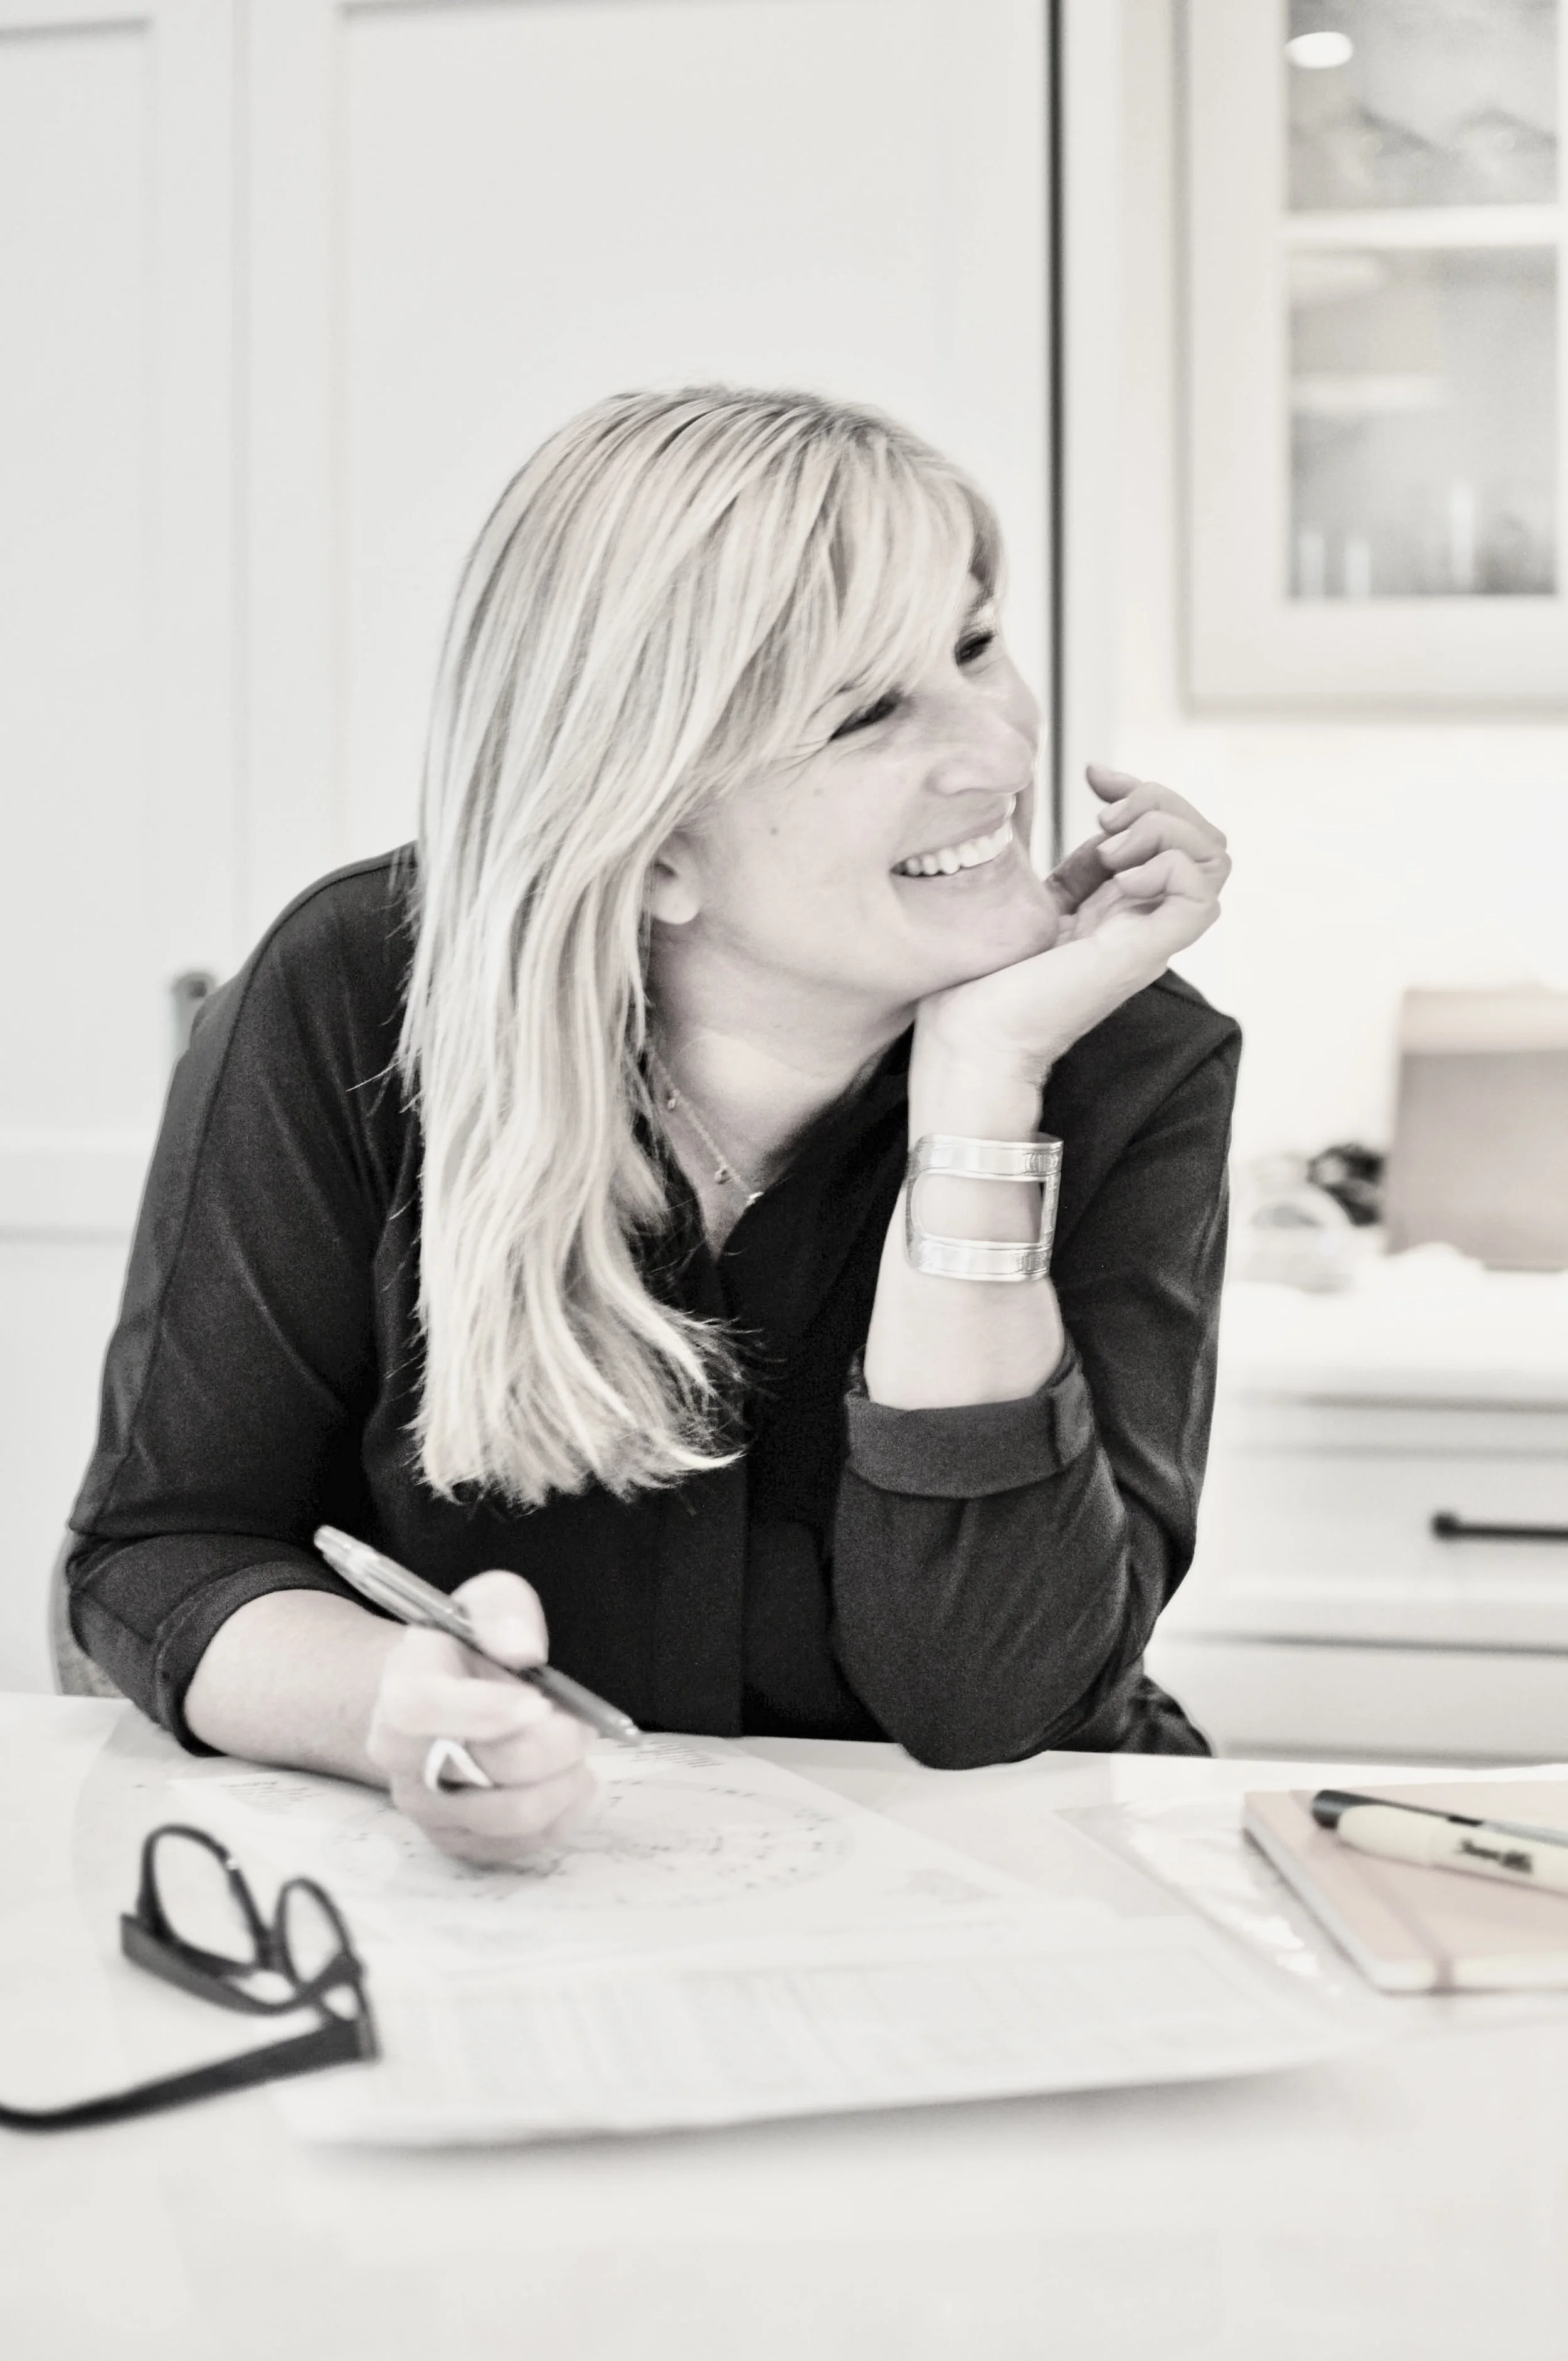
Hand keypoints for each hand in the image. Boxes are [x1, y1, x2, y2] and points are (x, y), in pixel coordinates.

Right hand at [364, 1570, 595, 1866]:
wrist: (438, 1702)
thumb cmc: (467, 1651)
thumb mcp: (486, 1604)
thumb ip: (503, 1611)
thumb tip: (522, 1647)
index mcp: (401, 1688)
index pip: (424, 1708)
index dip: (486, 1711)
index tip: (541, 1704)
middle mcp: (399, 1755)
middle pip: (481, 1768)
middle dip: (551, 1747)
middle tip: (581, 1726)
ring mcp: (422, 1804)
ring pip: (508, 1816)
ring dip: (562, 1784)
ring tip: (576, 1754)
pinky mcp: (453, 1839)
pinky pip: (518, 1846)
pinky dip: (560, 1817)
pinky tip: (569, 1784)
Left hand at [912, 764, 1229, 1101]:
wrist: (967, 1037)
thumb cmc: (982, 981)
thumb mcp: (1023, 894)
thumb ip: (1044, 852)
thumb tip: (1028, 787)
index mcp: (1118, 903)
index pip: (1173, 830)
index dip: (1143, 788)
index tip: (1094, 776)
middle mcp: (1143, 918)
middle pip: (1206, 838)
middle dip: (1159, 801)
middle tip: (1102, 820)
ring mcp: (1147, 937)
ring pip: (1214, 860)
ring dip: (1165, 831)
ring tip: (1109, 849)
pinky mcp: (1142, 954)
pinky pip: (1200, 899)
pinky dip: (1167, 869)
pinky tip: (1118, 879)